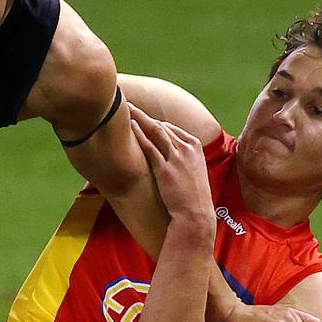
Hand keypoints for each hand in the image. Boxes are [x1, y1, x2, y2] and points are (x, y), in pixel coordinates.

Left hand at [129, 104, 212, 221]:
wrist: (195, 215)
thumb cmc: (193, 198)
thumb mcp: (192, 173)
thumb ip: (183, 160)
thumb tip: (170, 158)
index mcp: (195, 146)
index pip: (171, 128)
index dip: (153, 122)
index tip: (140, 117)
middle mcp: (187, 148)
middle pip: (161, 126)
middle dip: (143, 116)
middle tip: (129, 106)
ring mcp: (176, 157)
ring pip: (155, 131)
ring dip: (139, 118)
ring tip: (125, 109)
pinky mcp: (165, 168)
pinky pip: (149, 146)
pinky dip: (139, 134)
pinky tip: (129, 126)